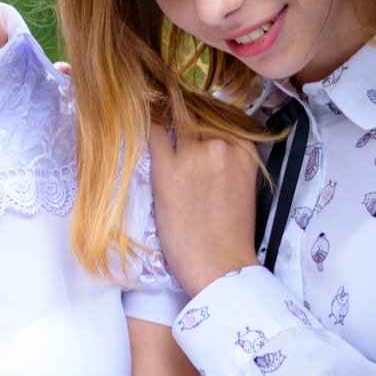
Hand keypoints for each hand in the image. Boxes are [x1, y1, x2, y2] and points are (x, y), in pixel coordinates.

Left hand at [146, 123, 261, 294]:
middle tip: (160, 107)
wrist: (222, 268)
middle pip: (194, 111)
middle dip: (178, 110)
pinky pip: (150, 134)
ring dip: (160, 114)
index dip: (197, 111)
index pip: (218, 113)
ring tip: (144, 111)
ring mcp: (195, 156)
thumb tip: (206, 143)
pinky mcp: (168, 170)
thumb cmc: (231, 236)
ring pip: (172, 117)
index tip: (184, 113)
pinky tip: (131, 123)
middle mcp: (222, 145)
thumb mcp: (242, 185)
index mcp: (244, 149)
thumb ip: (229, 159)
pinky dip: (142, 126)